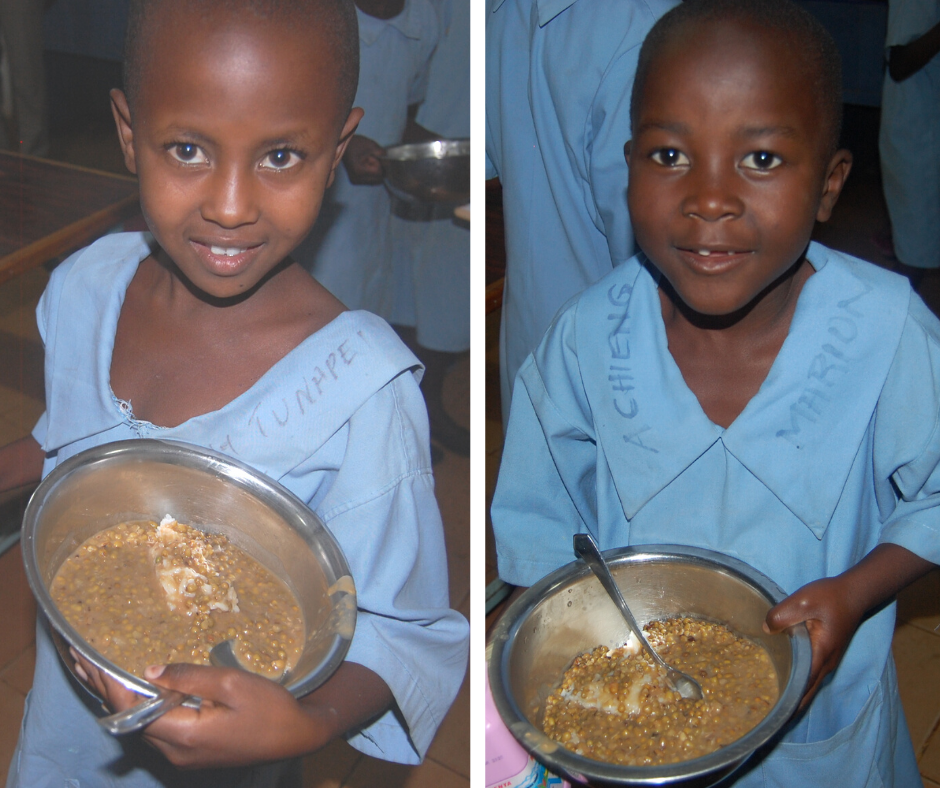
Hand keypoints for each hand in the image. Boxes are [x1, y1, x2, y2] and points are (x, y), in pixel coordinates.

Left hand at [73, 652, 326, 768]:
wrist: (298, 735)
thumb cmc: (271, 708)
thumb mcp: (233, 684)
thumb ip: (190, 678)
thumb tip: (150, 671)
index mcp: (184, 734)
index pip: (134, 709)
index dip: (110, 684)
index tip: (90, 661)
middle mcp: (176, 751)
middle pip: (133, 719)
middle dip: (109, 689)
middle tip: (86, 661)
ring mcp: (184, 755)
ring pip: (145, 724)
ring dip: (126, 698)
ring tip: (105, 670)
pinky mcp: (194, 752)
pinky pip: (161, 728)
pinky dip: (146, 707)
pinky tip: (143, 688)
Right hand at [342, 135, 385, 184]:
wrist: (343, 144)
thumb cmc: (356, 143)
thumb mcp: (371, 145)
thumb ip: (382, 154)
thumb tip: (391, 162)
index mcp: (359, 170)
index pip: (379, 172)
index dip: (380, 164)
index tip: (373, 156)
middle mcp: (356, 178)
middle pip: (378, 179)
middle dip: (379, 169)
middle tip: (371, 159)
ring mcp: (355, 181)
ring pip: (375, 181)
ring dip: (376, 172)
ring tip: (367, 162)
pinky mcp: (355, 181)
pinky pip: (370, 181)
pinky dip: (372, 175)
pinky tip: (366, 166)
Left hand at [763, 575, 862, 708]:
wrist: (854, 593)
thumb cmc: (831, 597)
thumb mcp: (803, 600)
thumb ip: (783, 615)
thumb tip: (766, 630)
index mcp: (820, 654)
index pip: (803, 686)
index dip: (788, 700)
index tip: (773, 713)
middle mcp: (826, 663)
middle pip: (807, 692)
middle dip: (789, 705)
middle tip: (766, 713)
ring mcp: (827, 660)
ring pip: (809, 685)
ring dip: (794, 694)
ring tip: (771, 702)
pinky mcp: (825, 653)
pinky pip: (810, 675)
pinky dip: (798, 683)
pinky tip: (783, 681)